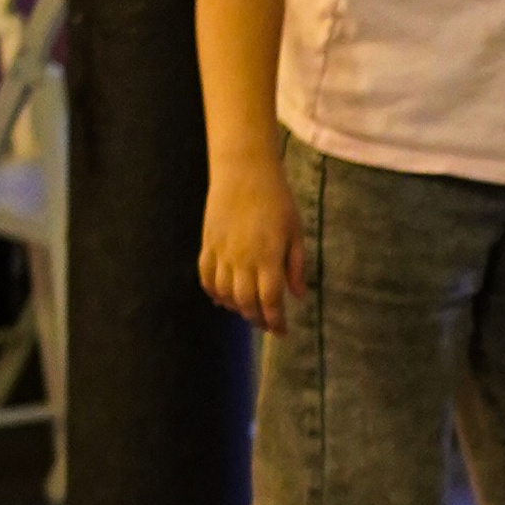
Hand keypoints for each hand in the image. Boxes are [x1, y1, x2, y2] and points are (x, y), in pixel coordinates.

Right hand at [199, 151, 305, 331]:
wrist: (244, 171)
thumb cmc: (276, 199)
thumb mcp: (295, 231)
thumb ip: (296, 265)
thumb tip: (298, 295)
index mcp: (268, 257)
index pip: (270, 301)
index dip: (275, 321)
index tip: (282, 332)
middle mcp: (242, 260)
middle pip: (246, 303)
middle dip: (257, 319)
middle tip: (267, 324)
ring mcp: (222, 253)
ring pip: (225, 294)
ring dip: (236, 308)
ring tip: (248, 311)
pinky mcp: (208, 244)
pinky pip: (206, 277)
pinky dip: (213, 292)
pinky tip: (223, 298)